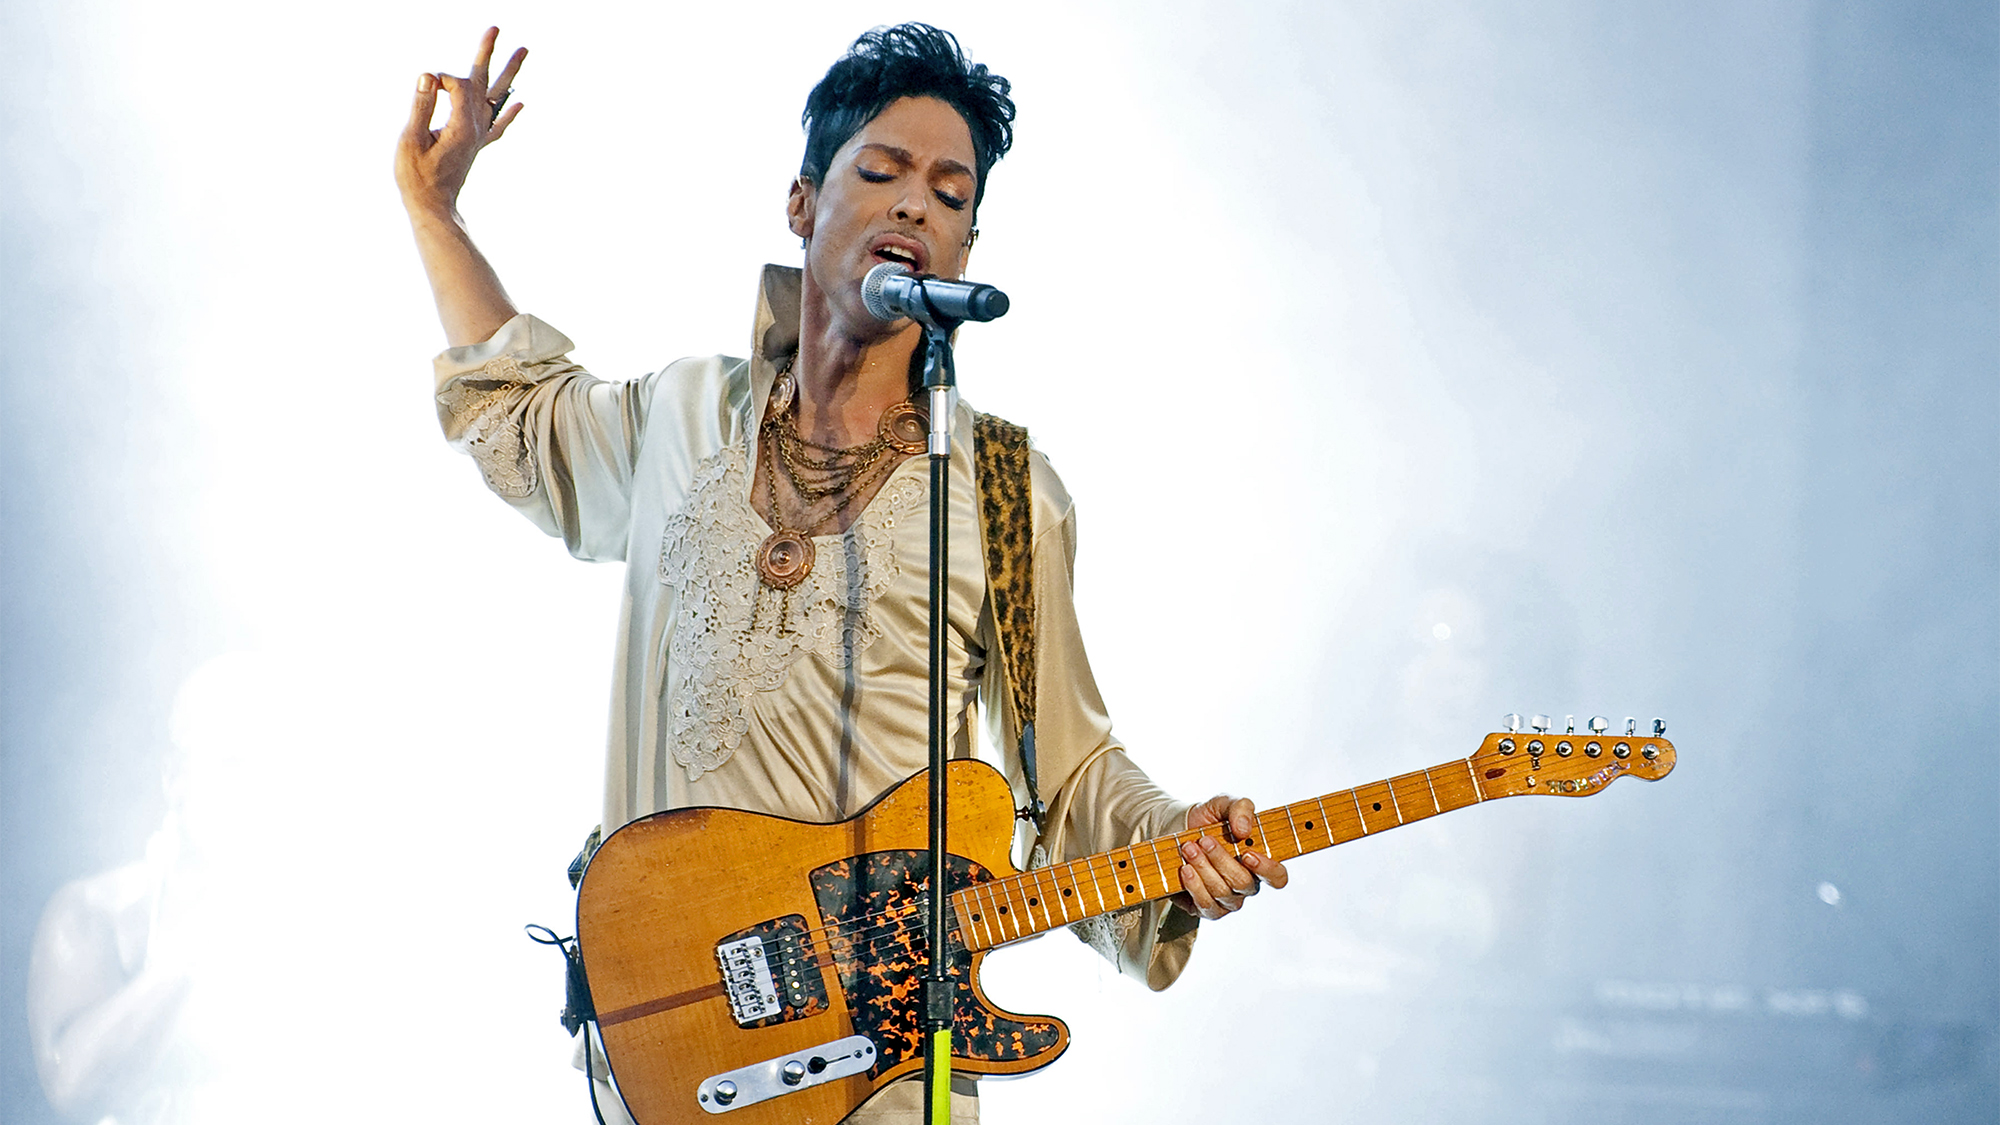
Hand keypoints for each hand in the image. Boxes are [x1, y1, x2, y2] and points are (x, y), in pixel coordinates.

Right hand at [394, 26, 527, 215]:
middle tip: (496, 27)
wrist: (434, 209)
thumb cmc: (417, 178)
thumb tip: (428, 75)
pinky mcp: (476, 146)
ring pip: (496, 98)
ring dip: (508, 73)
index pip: (456, 84)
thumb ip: (421, 106)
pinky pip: (497, 126)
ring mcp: (478, 137)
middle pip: (484, 82)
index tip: (424, 87)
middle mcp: (476, 128)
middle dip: (488, 53)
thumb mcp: (411, 140)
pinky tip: (520, 103)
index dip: (438, 79)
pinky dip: (508, 113)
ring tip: (523, 50)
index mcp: (462, 125)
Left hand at [1170, 794, 1289, 920]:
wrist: (1178, 829)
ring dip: (1203, 868)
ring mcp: (1227, 899)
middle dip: (1221, 860)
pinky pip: (1205, 905)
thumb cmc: (1209, 819)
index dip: (1267, 869)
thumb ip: (1241, 808)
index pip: (1278, 877)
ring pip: (1222, 892)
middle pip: (1243, 882)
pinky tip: (1185, 869)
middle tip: (1204, 840)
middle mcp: (1246, 884)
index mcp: (1259, 862)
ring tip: (1188, 849)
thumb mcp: (1224, 804)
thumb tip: (1244, 829)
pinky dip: (1194, 886)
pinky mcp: (1206, 908)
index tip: (1247, 854)